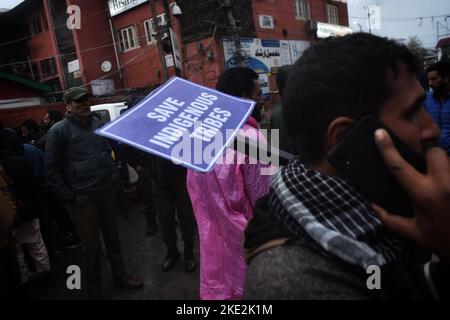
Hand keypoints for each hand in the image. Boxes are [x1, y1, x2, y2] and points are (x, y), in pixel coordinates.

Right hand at [372, 129, 449, 261]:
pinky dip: (448, 174)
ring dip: (442, 165)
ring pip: (449, 159)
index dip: (387, 148)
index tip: (379, 134)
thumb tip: (372, 205)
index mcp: (424, 194)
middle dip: (428, 153)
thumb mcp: (412, 232)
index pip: (400, 166)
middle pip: (434, 152)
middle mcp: (443, 184)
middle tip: (424, 164)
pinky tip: (446, 189)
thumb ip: (389, 219)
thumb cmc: (440, 240)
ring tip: (439, 180)